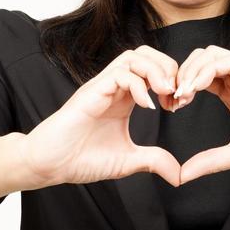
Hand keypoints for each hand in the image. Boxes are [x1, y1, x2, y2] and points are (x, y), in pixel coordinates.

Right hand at [19, 45, 187, 186]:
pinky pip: (119, 74)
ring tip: (165, 93)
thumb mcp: (127, 161)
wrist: (50, 164)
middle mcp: (113, 87)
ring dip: (155, 70)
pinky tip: (147, 106)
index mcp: (123, 98)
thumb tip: (179, 176)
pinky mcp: (91, 92)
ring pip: (133, 56)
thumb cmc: (81, 159)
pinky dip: (138, 85)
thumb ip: (153, 161)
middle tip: (176, 94)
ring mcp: (101, 87)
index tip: (178, 105)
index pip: (152, 69)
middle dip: (167, 67)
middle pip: (145, 53)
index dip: (172, 81)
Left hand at [169, 44, 229, 183]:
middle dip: (180, 75)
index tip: (169, 107)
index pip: (196, 78)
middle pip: (198, 60)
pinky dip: (208, 70)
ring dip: (191, 71)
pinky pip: (228, 60)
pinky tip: (197, 88)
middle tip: (172, 99)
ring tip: (183, 94)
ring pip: (210, 55)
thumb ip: (211, 161)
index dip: (179, 88)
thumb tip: (182, 176)